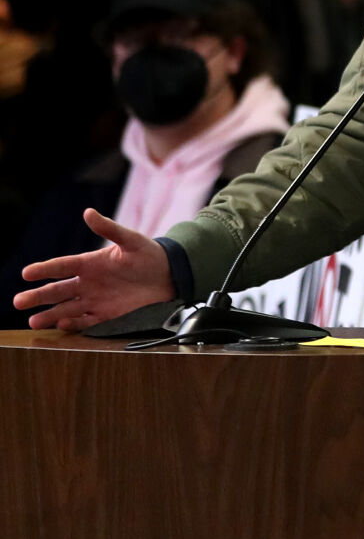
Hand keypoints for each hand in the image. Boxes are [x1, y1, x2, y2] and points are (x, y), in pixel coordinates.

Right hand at [14, 209, 174, 330]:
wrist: (171, 275)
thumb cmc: (149, 255)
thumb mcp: (131, 240)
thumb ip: (110, 228)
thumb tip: (88, 212)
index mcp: (89, 263)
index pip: (61, 266)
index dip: (44, 269)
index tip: (26, 273)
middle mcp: (87, 283)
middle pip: (57, 291)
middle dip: (37, 297)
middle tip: (18, 302)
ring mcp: (95, 300)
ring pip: (66, 309)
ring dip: (50, 315)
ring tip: (33, 321)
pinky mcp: (107, 315)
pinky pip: (86, 321)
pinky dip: (74, 324)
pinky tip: (62, 326)